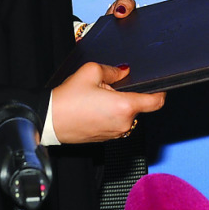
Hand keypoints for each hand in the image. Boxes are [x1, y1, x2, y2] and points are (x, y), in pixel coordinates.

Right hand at [51, 0, 164, 143]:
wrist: (48, 121)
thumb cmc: (67, 99)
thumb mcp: (91, 72)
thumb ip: (114, 70)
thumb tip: (124, 71)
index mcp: (125, 107)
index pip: (156, 102)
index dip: (160, 91)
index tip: (159, 85)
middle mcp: (123, 124)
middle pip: (138, 106)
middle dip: (128, 95)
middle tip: (108, 88)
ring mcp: (114, 134)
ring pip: (126, 115)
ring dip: (119, 106)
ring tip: (97, 98)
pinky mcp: (105, 139)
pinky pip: (116, 123)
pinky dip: (110, 115)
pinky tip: (93, 108)